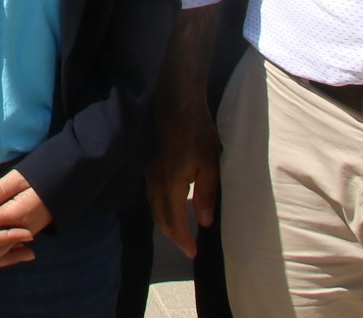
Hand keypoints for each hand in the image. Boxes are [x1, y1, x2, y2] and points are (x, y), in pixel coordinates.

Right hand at [147, 94, 222, 258]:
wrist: (179, 109)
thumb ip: (206, 196)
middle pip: (160, 218)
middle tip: (188, 249)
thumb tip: (203, 223)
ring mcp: (151, 175)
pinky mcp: (151, 169)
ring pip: (155, 208)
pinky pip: (153, 198)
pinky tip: (172, 211)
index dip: (183, 239)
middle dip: (173, 236)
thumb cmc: (199, 136)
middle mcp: (156, 183)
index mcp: (172, 184)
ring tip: (180, 235)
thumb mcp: (211, 166)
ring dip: (167, 225)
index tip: (193, 253)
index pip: (175, 220)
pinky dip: (162, 211)